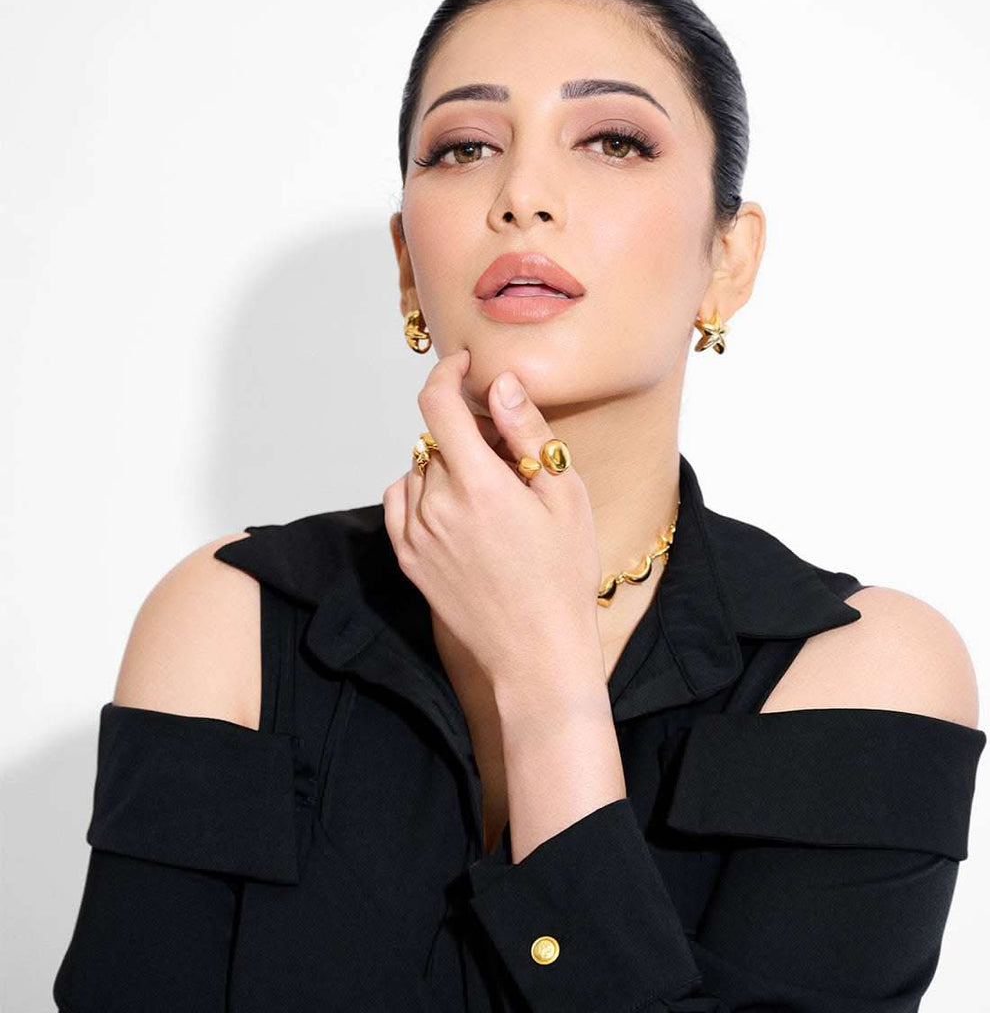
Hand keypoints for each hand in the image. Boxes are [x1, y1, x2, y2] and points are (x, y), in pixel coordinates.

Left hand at [382, 349, 606, 712]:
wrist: (535, 650)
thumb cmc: (561, 575)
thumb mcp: (562, 495)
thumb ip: (527, 432)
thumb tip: (501, 383)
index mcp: (477, 484)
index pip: (437, 404)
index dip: (447, 373)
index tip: (463, 366)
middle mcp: (436, 504)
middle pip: (436, 437)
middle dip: (467, 431)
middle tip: (507, 455)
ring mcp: (416, 533)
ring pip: (419, 467)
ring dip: (447, 463)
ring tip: (488, 491)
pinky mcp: (407, 556)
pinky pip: (401, 500)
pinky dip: (423, 491)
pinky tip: (457, 508)